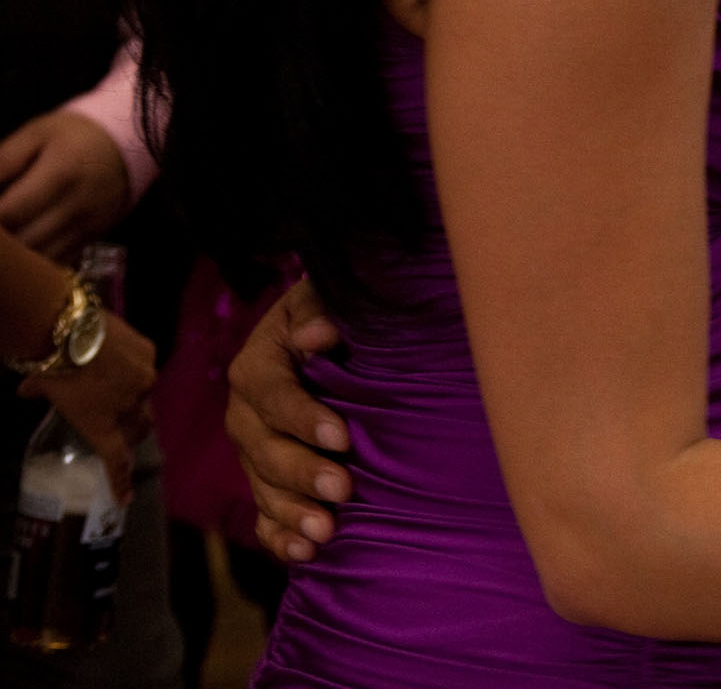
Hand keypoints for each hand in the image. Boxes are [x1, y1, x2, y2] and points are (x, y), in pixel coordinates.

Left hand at [0, 113, 132, 262]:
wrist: (130, 145)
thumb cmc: (74, 137)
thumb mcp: (35, 135)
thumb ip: (2, 162)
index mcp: (60, 174)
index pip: (8, 213)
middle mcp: (77, 207)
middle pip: (22, 243)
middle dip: (1, 243)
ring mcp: (87, 228)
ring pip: (38, 259)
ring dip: (15, 257)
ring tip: (7, 242)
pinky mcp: (91, 240)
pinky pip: (55, 262)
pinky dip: (33, 261)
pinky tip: (23, 247)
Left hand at [24, 313, 153, 505]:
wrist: (70, 330)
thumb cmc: (51, 367)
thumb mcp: (43, 385)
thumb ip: (40, 393)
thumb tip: (26, 391)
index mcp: (100, 424)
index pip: (116, 459)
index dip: (121, 481)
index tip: (125, 500)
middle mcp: (129, 406)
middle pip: (142, 426)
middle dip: (135, 429)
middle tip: (122, 424)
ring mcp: (143, 380)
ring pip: (145, 394)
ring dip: (133, 392)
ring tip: (116, 379)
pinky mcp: (150, 354)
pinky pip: (145, 366)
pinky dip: (134, 365)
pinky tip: (119, 355)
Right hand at [226, 279, 352, 562]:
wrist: (326, 333)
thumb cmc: (330, 311)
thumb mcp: (322, 296)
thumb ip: (317, 310)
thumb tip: (317, 336)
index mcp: (256, 368)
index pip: (274, 396)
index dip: (304, 418)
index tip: (342, 437)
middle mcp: (246, 414)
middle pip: (264, 449)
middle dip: (302, 473)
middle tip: (343, 489)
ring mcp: (253, 451)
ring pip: (263, 487)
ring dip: (292, 513)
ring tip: (325, 533)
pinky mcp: (266, 479)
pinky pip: (264, 513)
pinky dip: (281, 535)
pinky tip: (305, 554)